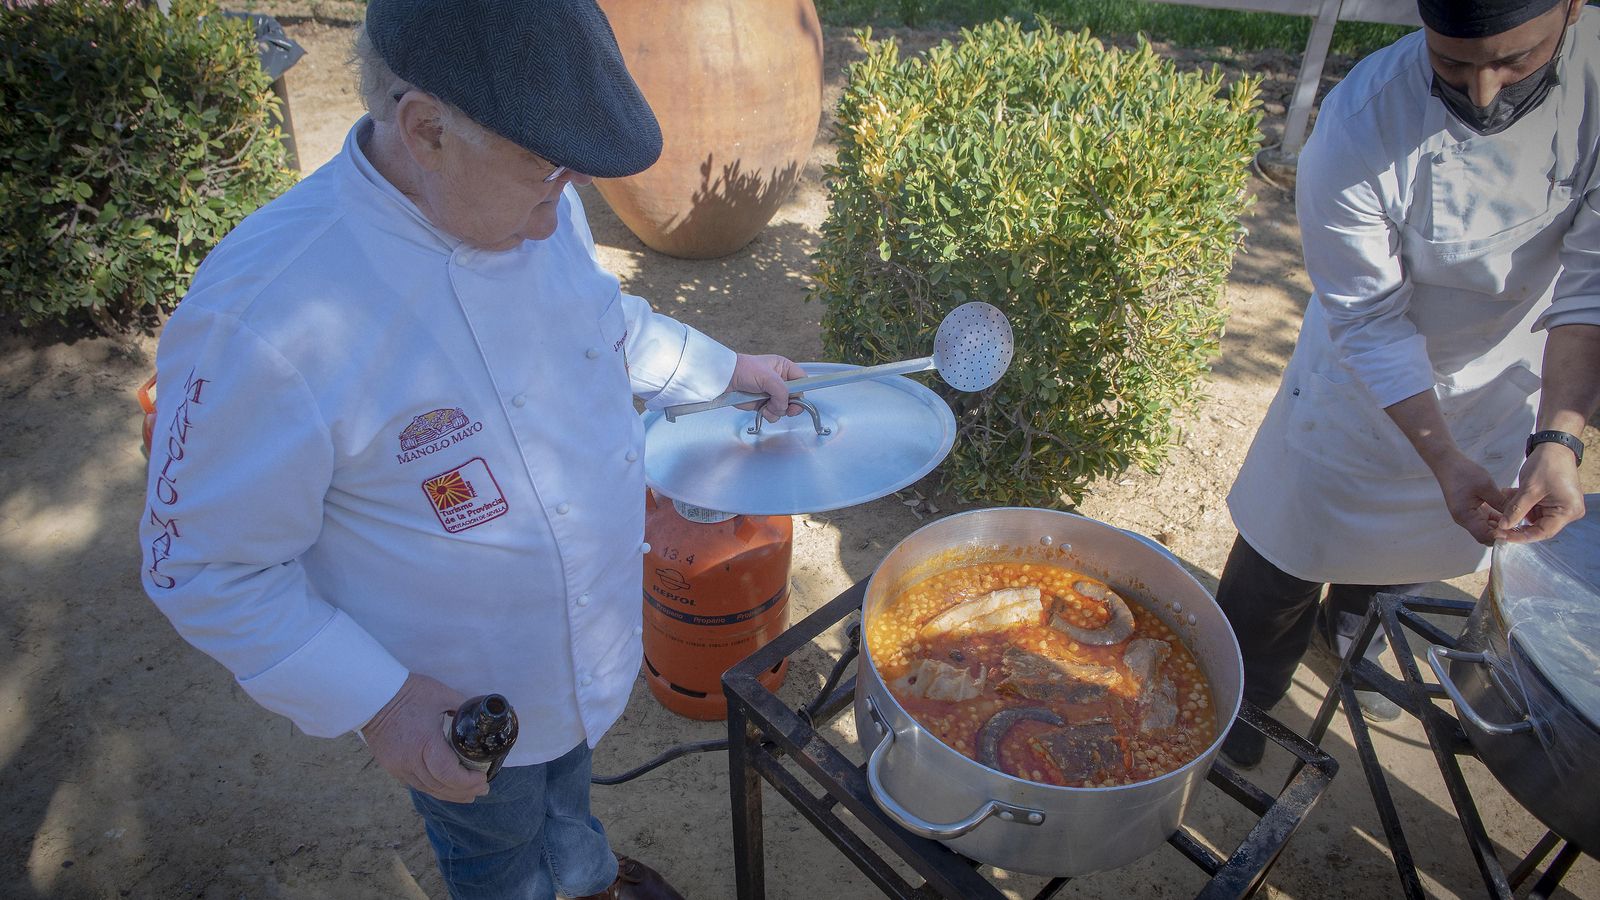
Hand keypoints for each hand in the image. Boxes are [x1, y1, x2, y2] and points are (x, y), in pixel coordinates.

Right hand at [360, 672, 487, 803]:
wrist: (373, 696)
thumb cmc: (408, 693)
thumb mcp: (442, 695)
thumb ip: (463, 706)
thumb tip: (479, 716)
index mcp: (425, 743)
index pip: (448, 774)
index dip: (468, 781)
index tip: (483, 777)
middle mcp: (410, 761)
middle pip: (440, 786)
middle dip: (465, 791)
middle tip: (483, 789)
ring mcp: (399, 767)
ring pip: (427, 789)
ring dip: (450, 794)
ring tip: (469, 795)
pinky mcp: (392, 767)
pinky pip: (416, 784)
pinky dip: (433, 788)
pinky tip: (445, 788)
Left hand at [729, 353, 805, 421]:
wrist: (726, 379)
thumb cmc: (745, 370)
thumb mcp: (768, 378)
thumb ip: (782, 392)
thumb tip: (785, 406)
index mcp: (784, 369)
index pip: (802, 380)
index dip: (802, 390)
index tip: (799, 399)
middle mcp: (780, 381)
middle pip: (796, 397)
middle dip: (792, 405)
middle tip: (789, 409)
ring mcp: (772, 394)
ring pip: (785, 408)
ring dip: (778, 410)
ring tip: (767, 405)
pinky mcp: (763, 404)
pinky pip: (774, 414)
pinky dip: (769, 414)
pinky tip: (761, 409)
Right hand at [1429, 452, 1508, 545]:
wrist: (1448, 463)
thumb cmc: (1464, 473)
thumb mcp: (1486, 487)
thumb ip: (1501, 503)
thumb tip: (1515, 516)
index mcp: (1465, 516)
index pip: (1485, 536)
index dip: (1501, 536)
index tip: (1516, 530)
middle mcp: (1465, 520)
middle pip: (1485, 535)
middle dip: (1502, 533)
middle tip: (1520, 525)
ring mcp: (1467, 515)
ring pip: (1486, 528)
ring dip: (1500, 525)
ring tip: (1516, 518)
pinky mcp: (1470, 510)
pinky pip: (1484, 519)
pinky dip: (1495, 518)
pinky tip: (1507, 511)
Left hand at [1493, 443, 1585, 542]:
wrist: (1553, 445)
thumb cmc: (1547, 464)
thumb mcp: (1529, 489)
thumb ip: (1516, 509)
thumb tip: (1504, 526)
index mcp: (1568, 511)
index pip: (1542, 532)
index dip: (1521, 536)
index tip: (1503, 536)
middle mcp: (1567, 512)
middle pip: (1538, 526)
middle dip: (1516, 523)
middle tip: (1497, 525)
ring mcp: (1560, 506)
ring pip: (1533, 516)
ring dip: (1516, 511)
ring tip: (1501, 504)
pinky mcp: (1552, 500)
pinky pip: (1534, 507)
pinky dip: (1521, 503)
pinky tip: (1508, 494)